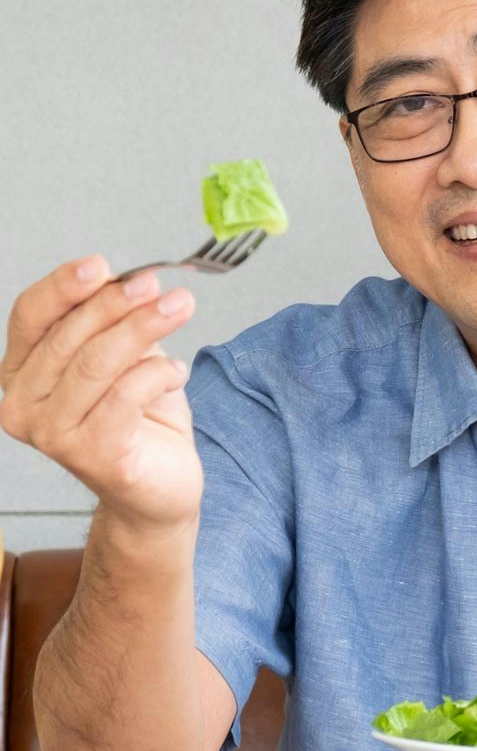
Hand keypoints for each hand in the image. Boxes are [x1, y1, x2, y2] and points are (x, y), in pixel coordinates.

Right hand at [0, 255, 201, 531]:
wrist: (160, 486)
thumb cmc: (139, 416)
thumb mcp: (124, 356)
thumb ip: (114, 322)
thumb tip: (131, 280)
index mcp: (22, 373)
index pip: (30, 317)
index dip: (63, 287)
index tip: (102, 264)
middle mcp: (24, 405)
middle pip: (68, 337)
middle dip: (117, 303)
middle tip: (158, 285)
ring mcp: (54, 435)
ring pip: (97, 363)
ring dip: (144, 328)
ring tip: (180, 307)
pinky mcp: (93, 455)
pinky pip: (125, 396)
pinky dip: (158, 373)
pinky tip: (178, 370)